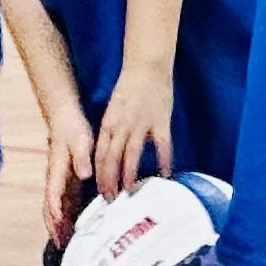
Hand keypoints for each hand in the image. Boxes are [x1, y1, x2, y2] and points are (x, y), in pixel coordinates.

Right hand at [42, 103, 95, 247]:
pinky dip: (68, 216)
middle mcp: (55, 179)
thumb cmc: (71, 127)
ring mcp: (60, 180)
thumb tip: (84, 174)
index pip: (52, 197)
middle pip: (50, 207)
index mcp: (56, 171)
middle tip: (61, 247)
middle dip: (53, 227)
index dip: (55, 214)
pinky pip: (65, 202)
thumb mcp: (79, 139)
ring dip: (59, 225)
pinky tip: (76, 226)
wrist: (64, 115)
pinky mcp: (68, 179)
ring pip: (56, 207)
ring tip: (67, 244)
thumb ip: (82, 157)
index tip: (59, 230)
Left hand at [92, 63, 174, 201]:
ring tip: (129, 192)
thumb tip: (113, 150)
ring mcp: (141, 124)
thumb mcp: (115, 109)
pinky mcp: (160, 122)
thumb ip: (114, 130)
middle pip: (112, 158)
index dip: (99, 173)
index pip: (100, 153)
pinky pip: (162, 146)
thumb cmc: (130, 87)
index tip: (100, 189)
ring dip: (129, 175)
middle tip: (111, 198)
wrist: (146, 66)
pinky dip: (163, 161)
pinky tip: (165, 175)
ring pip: (131, 155)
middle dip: (110, 180)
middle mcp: (121, 125)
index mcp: (109, 122)